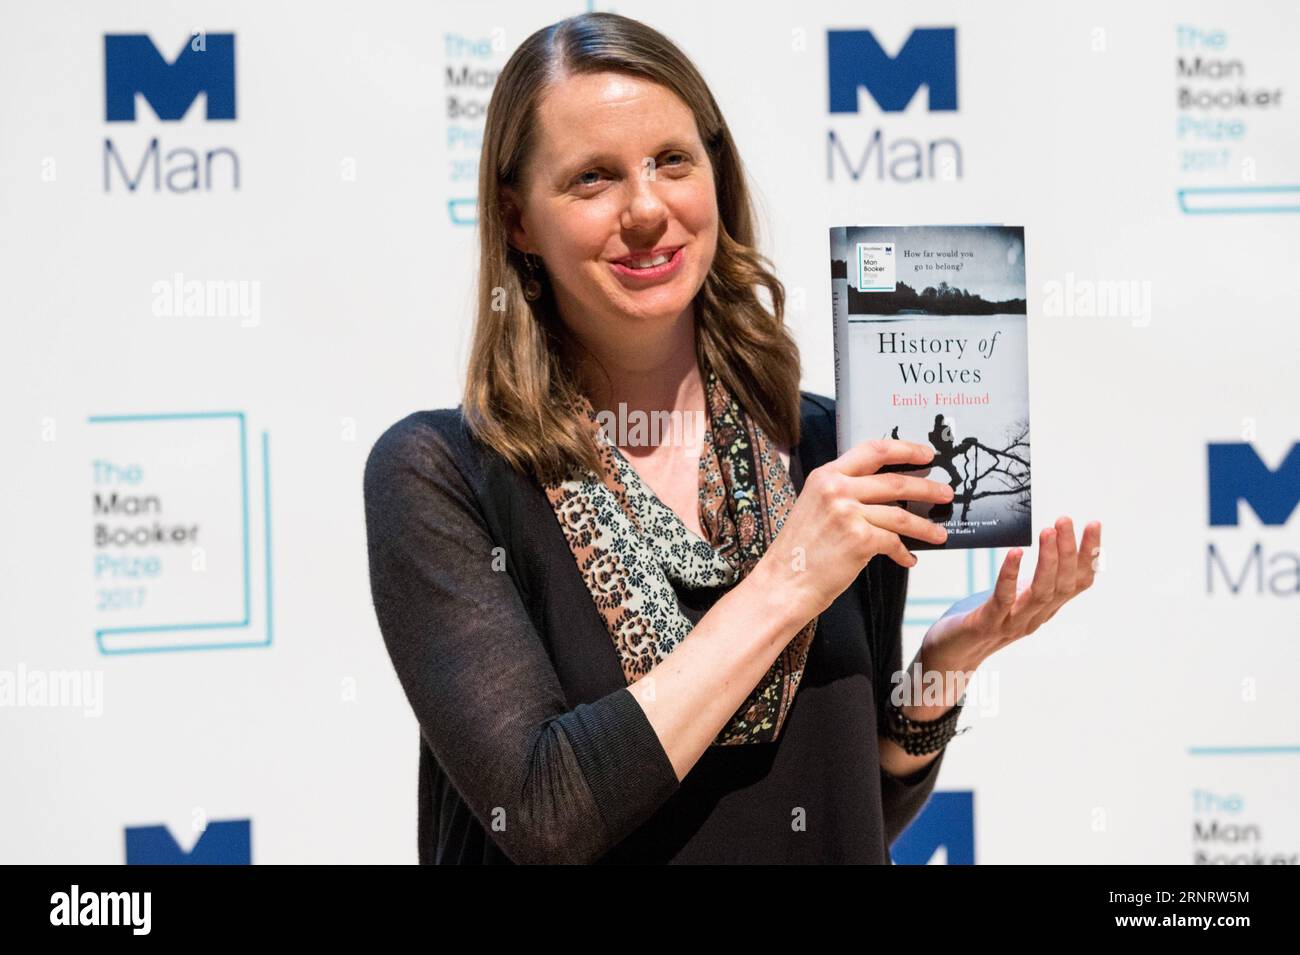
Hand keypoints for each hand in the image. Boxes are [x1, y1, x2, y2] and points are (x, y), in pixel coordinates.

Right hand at [754, 438, 954, 622]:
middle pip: (895, 481)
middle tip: (945, 493)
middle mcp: (837, 489)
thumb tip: (885, 491)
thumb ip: (843, 492)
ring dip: (925, 526)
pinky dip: (904, 553)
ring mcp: (848, 514)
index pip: (873, 450)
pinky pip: (893, 543)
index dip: (905, 450)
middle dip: (927, 488)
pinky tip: (908, 559)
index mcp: (826, 475)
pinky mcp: (859, 540)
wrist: (783, 583)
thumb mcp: (814, 506)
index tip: (926, 455)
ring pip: (900, 515)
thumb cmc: (800, 551)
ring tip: (940, 533)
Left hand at [921, 517, 1101, 671]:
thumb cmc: (984, 618)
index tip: (1093, 524)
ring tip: (1047, 531)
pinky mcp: (987, 623)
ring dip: (1048, 560)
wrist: (952, 655)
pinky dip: (1011, 575)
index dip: (1089, 555)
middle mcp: (1035, 616)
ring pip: (1041, 592)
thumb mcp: (1016, 595)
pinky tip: (1016, 553)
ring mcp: (1013, 622)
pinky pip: (1003, 598)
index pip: (1077, 581)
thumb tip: (1051, 548)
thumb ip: (1034, 580)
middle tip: (1065, 520)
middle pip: (1063, 584)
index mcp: (1045, 608)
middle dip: (1069, 550)